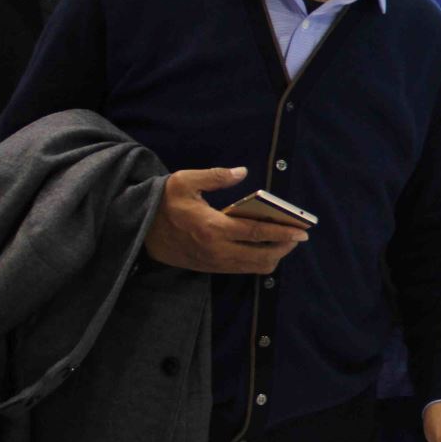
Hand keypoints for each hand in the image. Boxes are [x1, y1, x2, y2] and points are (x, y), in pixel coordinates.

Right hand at [144, 167, 308, 273]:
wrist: (138, 230)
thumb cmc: (164, 202)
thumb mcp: (184, 181)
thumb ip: (215, 176)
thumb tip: (241, 172)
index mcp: (213, 227)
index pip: (256, 232)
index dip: (282, 232)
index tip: (302, 231)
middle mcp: (217, 249)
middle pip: (262, 256)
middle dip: (284, 247)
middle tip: (297, 236)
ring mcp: (214, 262)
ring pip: (254, 267)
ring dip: (273, 256)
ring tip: (284, 241)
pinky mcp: (210, 268)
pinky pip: (242, 269)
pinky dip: (258, 260)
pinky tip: (264, 247)